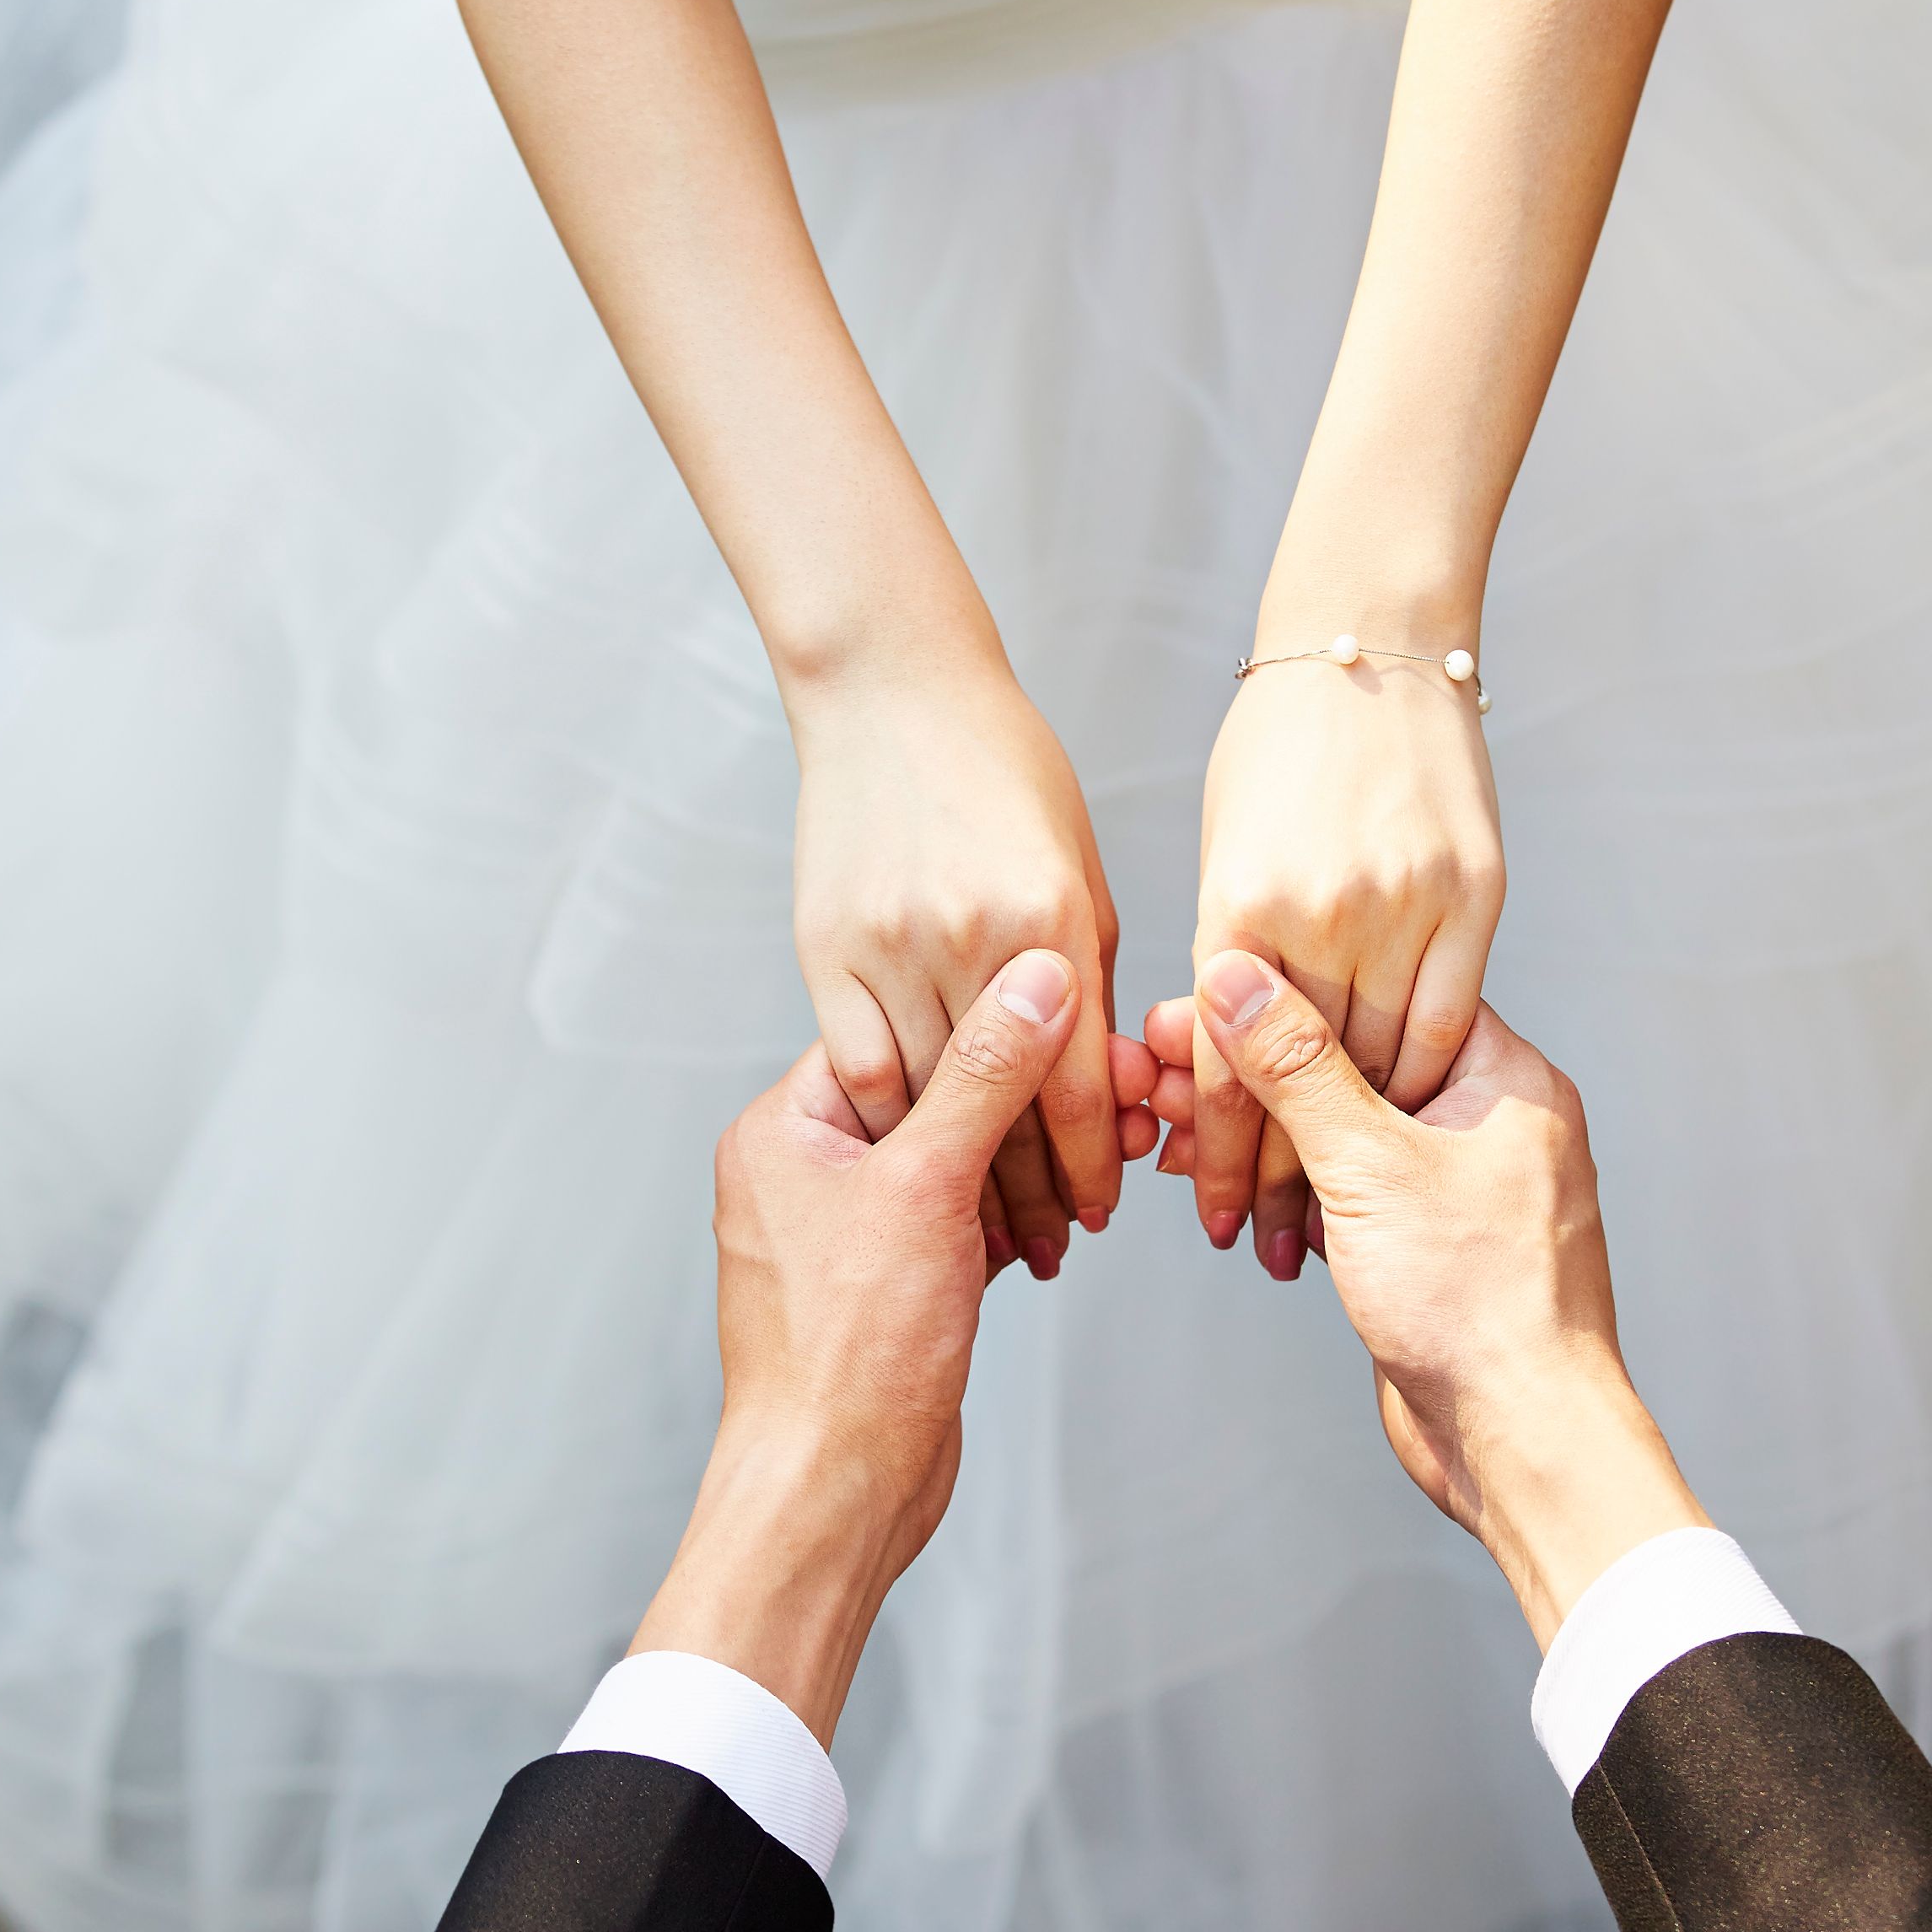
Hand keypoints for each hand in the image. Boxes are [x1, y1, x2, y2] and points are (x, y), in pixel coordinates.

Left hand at [627, 953, 1147, 1740]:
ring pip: (956, 1165)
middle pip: (934, 1096)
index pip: (898, 1033)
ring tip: (1108, 1158)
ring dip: (1030, 1165)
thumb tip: (1038, 980)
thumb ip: (987, 1075)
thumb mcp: (926, 1185)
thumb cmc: (848, 1352)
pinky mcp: (892, 1288)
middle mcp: (806, 1174)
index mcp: (785, 1130)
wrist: (836, 1487)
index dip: (990, 1022)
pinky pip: (961, 1225)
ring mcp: (849, 1235)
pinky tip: (1070, 1219)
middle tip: (1112, 1090)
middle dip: (1024, 1099)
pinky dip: (1015, 1221)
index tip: (1075, 1013)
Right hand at [790, 664, 1128, 1277]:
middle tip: (1051, 1243)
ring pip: (926, 1105)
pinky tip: (908, 1155)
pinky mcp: (825, 949)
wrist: (892, 689)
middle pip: (1003, 1112)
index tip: (1101, 1210)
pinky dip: (887, 1122)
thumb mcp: (1081, 870)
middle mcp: (974, 941)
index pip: (1078, 1085)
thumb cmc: (1003, 769)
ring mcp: (890, 947)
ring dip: (956, 1175)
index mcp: (1053, 922)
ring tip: (986, 1224)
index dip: (1092, 1164)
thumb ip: (1091, 977)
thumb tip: (1105, 1080)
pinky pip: (858, 1067)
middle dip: (1033, 1192)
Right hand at [1166, 951, 1703, 1643]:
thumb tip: (1239, 978)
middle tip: (1157, 1066)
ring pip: (1341, 1135)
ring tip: (1164, 1129)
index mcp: (1506, 1078)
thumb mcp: (1372, 1166)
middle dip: (1250, 1072)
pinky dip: (1286, 1189)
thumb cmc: (1483, 1307)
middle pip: (1351, 1066)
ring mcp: (1460, 1188)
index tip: (1193, 999)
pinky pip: (1347, 1194)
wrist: (1524, 1439)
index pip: (1380, 997)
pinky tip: (1217, 1186)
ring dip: (1255, 1135)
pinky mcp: (1430, 1247)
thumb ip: (1299, 1068)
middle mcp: (1492, 1123)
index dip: (1280, 996)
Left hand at [1187, 645, 1504, 1279]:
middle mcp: (1322, 912)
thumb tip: (1213, 1055)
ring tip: (1337, 1208)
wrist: (1372, 643)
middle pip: (1307, 1086)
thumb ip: (1225, 953)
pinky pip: (1451, 1017)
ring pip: (1383, 1063)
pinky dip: (1424, 1077)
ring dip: (1362, 1144)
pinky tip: (1407, 1121)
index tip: (1216, 1217)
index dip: (1221, 1155)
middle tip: (1274, 1240)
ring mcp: (1407, 903)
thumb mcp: (1224, 851)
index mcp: (1238, 904)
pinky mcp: (1476, 893)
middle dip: (1289, 1174)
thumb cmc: (1279, 746)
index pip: (1227, 1068)